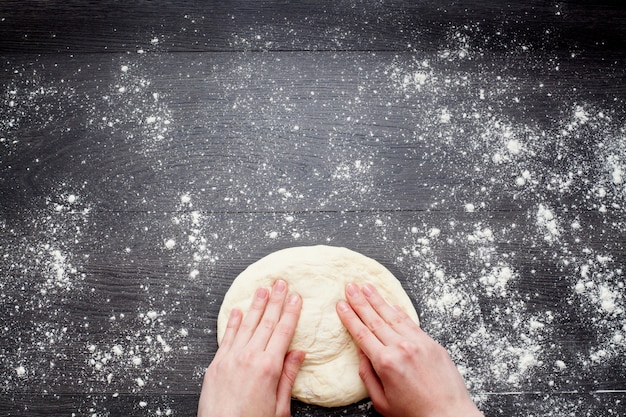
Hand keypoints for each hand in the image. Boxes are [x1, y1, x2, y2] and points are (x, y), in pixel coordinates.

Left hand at [198, 279, 304, 416]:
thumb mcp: (280, 408)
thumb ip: (288, 377)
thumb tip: (299, 353)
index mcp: (268, 368)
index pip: (283, 331)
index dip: (290, 312)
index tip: (296, 297)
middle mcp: (249, 358)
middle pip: (266, 322)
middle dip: (275, 300)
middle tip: (280, 282)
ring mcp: (230, 359)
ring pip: (246, 325)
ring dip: (255, 305)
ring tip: (262, 289)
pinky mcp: (216, 365)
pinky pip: (227, 337)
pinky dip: (233, 322)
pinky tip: (238, 311)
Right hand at [336, 283, 482, 416]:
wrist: (450, 416)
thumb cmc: (415, 414)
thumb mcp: (382, 402)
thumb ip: (367, 375)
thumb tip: (361, 353)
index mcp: (385, 363)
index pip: (362, 333)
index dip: (349, 317)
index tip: (341, 305)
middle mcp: (401, 348)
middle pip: (375, 319)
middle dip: (360, 301)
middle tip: (350, 287)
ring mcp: (418, 343)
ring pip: (393, 316)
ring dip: (378, 300)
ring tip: (367, 287)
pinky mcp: (432, 343)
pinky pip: (412, 322)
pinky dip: (399, 311)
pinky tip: (391, 303)